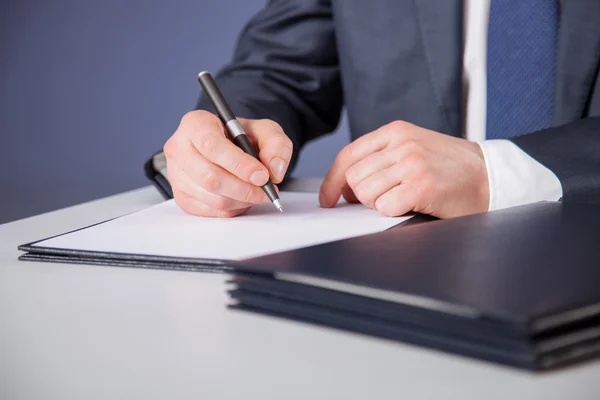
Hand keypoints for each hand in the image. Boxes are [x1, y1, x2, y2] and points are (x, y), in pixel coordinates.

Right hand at [164, 110, 292, 216]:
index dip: (239, 164)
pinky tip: (243, 197)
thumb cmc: (242, 137)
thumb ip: (276, 145)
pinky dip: (233, 208)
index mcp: (195, 124)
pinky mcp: (182, 196)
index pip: (212, 146)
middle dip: (244, 188)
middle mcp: (179, 148)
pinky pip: (211, 211)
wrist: (230, 148)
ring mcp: (176, 175)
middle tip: (266, 190)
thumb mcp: (265, 130)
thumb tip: (274, 170)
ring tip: (257, 193)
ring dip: (242, 200)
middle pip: (210, 177)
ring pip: (212, 197)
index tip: (262, 175)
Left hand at [319, 121, 488, 218]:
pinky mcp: (421, 185)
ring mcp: (411, 163)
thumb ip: (381, 159)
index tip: (328, 199)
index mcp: (396, 131)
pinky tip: (411, 205)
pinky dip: (393, 212)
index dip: (332, 180)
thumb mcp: (414, 148)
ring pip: (365, 192)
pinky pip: (384, 207)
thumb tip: (346, 187)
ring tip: (402, 200)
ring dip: (378, 204)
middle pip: (353, 177)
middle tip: (380, 201)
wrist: (491, 176)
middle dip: (359, 196)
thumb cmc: (451, 168)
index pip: (348, 155)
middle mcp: (401, 144)